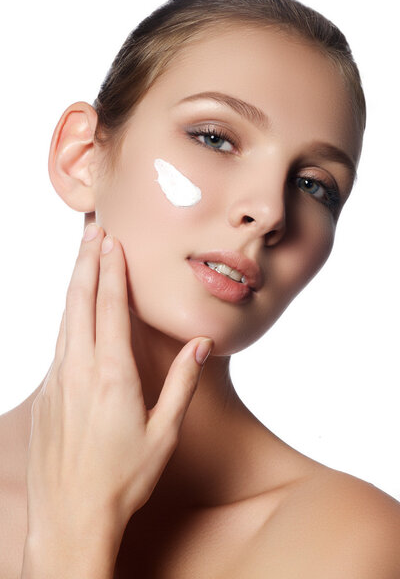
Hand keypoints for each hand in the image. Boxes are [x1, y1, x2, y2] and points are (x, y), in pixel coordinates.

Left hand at [26, 223, 212, 540]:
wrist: (69, 518)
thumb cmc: (121, 480)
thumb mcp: (163, 434)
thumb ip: (181, 384)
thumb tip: (198, 345)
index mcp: (111, 376)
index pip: (111, 308)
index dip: (112, 270)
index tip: (112, 240)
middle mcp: (79, 370)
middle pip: (79, 301)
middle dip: (86, 261)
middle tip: (91, 230)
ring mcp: (58, 380)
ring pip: (64, 317)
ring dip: (74, 282)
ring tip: (81, 256)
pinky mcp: (48, 393)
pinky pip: (58, 340)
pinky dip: (66, 313)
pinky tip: (73, 307)